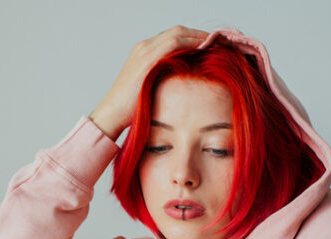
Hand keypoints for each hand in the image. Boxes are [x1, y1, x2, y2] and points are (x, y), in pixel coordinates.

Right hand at [89, 25, 208, 139]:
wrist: (111, 115)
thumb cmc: (130, 108)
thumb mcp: (150, 87)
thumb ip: (164, 78)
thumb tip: (185, 81)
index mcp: (143, 52)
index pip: (174, 36)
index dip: (194, 37)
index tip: (211, 45)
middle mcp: (143, 47)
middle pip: (178, 31)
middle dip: (199, 34)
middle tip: (218, 43)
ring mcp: (144, 52)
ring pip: (178, 34)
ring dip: (198, 37)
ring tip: (216, 45)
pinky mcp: (147, 61)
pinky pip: (173, 44)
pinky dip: (190, 43)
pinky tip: (204, 50)